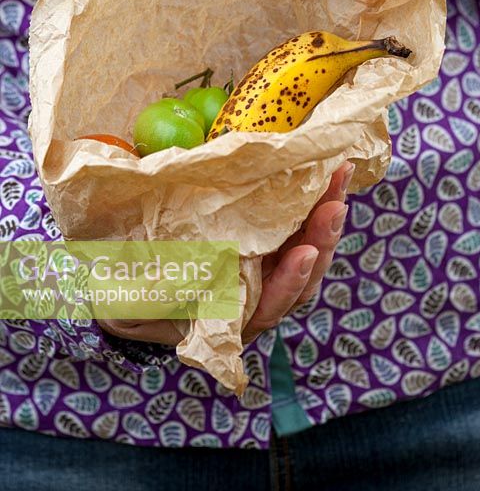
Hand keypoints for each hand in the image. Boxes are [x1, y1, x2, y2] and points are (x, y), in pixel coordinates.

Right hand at [99, 163, 351, 345]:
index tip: (302, 254)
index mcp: (226, 315)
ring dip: (326, 220)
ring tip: (339, 179)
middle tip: (334, 204)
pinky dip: (317, 208)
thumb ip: (148, 262)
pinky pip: (303, 235)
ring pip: (308, 257)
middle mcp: (254, 300)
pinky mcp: (273, 250)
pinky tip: (329, 178)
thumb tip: (125, 236)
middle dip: (321, 241)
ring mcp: (266, 274)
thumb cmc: (131, 279)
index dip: (288, 283)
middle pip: (300, 281)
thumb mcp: (137, 273)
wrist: (130, 280)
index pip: (267, 307)